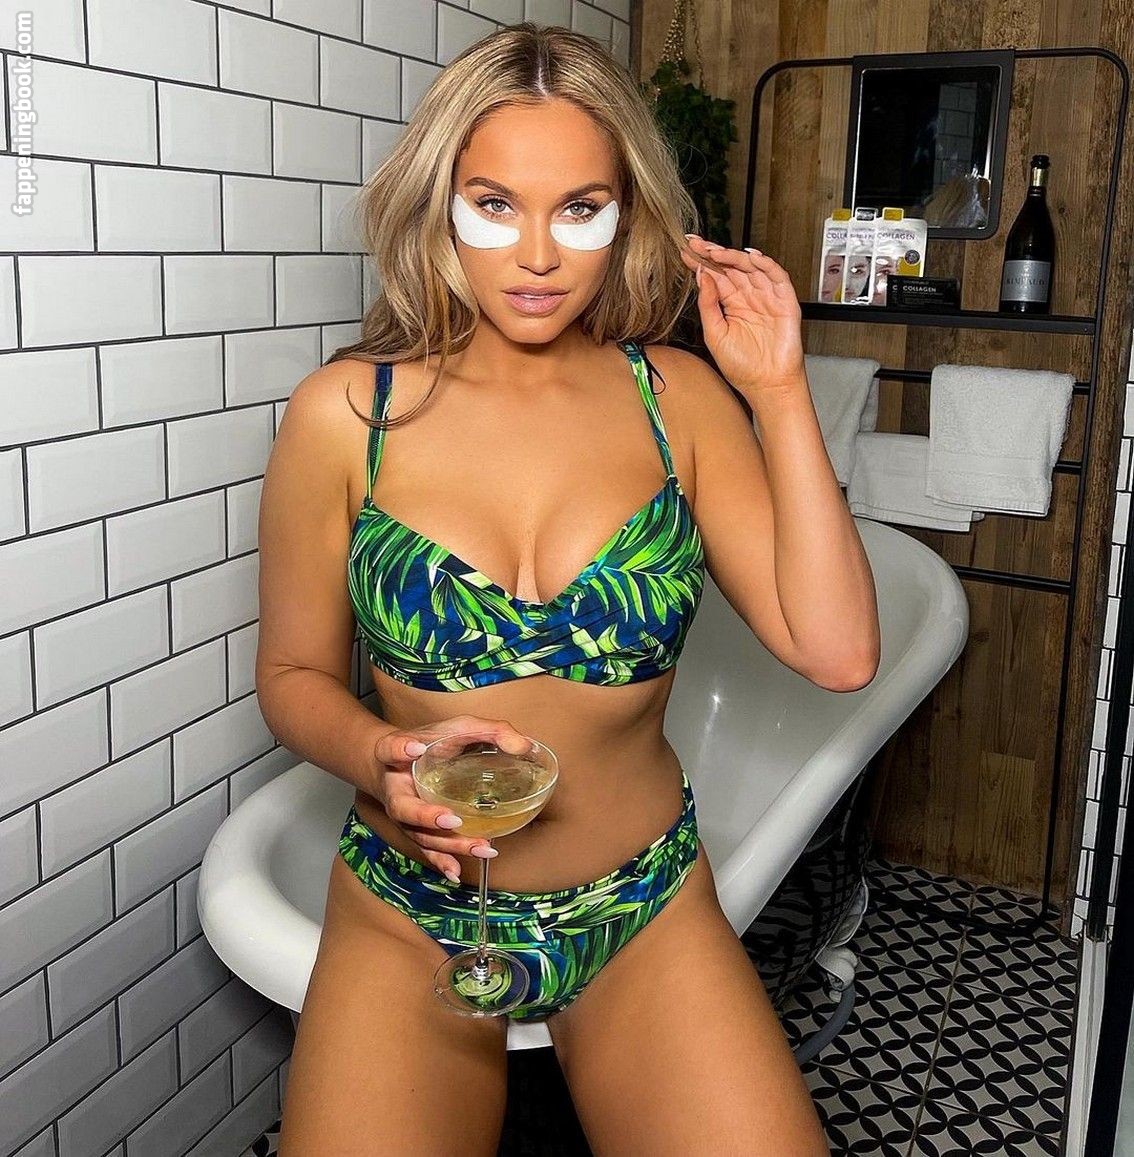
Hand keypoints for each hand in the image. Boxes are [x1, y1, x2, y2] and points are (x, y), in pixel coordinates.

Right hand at [372, 716, 534, 881]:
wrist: (402, 763)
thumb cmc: (432, 743)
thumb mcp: (457, 727)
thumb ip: (489, 730)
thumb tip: (523, 745)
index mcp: (396, 755)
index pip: (390, 749)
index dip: (400, 749)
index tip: (416, 748)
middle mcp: (395, 790)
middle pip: (403, 807)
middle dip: (426, 816)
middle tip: (451, 818)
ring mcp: (404, 815)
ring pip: (420, 834)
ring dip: (447, 844)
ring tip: (479, 846)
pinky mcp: (417, 831)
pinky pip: (427, 849)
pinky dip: (441, 862)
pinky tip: (457, 872)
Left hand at [680, 234, 805, 399]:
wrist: (767, 386)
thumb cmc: (743, 367)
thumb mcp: (715, 335)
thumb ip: (708, 305)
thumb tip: (702, 277)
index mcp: (732, 304)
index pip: (716, 276)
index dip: (702, 262)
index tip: (686, 250)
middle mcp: (749, 297)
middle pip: (731, 267)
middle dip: (713, 253)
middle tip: (696, 244)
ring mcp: (767, 298)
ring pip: (751, 268)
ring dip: (733, 256)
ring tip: (714, 251)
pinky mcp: (785, 302)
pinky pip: (777, 277)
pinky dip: (766, 265)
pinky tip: (750, 257)